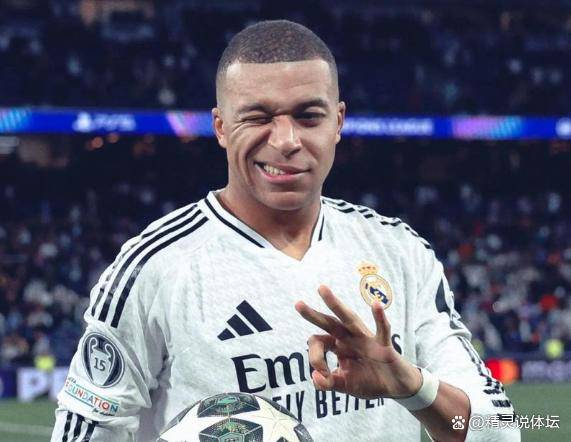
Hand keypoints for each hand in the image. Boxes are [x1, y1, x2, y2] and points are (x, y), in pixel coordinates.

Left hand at [295, 285, 421, 399]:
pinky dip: (379, 318)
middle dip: (313, 314)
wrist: (396, 387)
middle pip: (329, 323)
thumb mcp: (345, 385)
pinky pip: (382, 329)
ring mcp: (366, 339)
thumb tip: (314, 377)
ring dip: (335, 304)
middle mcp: (349, 338)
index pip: (319, 343)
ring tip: (322, 290)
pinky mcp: (384, 345)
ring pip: (349, 319)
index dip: (315, 358)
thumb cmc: (370, 381)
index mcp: (338, 345)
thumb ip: (328, 383)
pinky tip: (376, 304)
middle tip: (297, 304)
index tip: (321, 373)